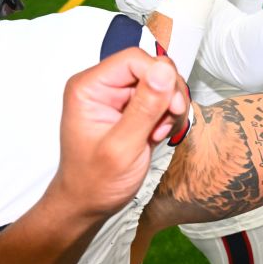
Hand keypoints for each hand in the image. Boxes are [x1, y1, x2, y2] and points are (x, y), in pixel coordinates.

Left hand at [50, 48, 189, 219]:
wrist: (89, 204)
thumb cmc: (96, 181)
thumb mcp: (122, 146)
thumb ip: (144, 107)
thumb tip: (164, 69)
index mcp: (89, 87)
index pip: (134, 59)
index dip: (160, 78)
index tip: (173, 107)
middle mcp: (103, 85)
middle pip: (152, 68)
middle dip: (168, 95)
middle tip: (166, 125)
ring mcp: (119, 97)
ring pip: (162, 83)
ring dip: (170, 109)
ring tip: (157, 135)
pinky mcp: (133, 108)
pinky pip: (162, 99)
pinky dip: (168, 117)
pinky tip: (157, 136)